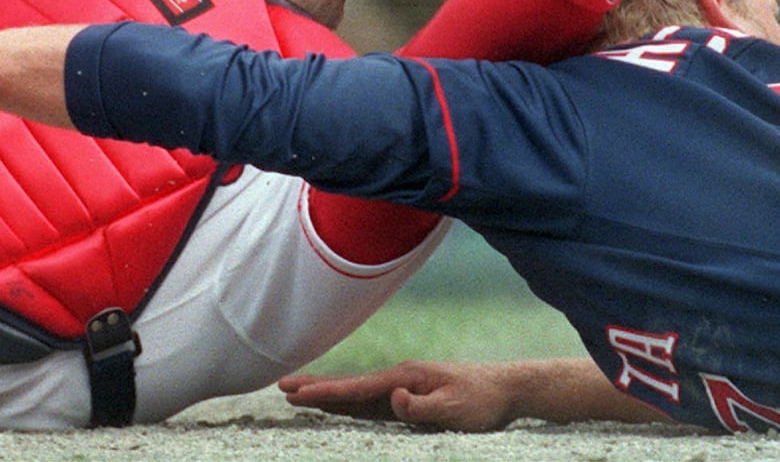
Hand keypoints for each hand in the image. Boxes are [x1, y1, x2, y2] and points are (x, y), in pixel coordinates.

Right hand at [279, 360, 517, 431]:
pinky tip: (337, 406)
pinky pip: (370, 403)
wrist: (504, 389)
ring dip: (327, 394)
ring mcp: (401, 387)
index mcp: (405, 377)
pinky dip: (347, 402)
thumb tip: (392, 400)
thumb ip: (422, 407)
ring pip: (355, 393)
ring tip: (298, 394)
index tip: (297, 392)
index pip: (357, 388)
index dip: (326, 392)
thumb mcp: (456, 409)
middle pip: (349, 384)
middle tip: (281, 385)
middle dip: (316, 386)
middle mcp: (398, 379)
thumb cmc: (482, 401)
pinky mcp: (408, 399)